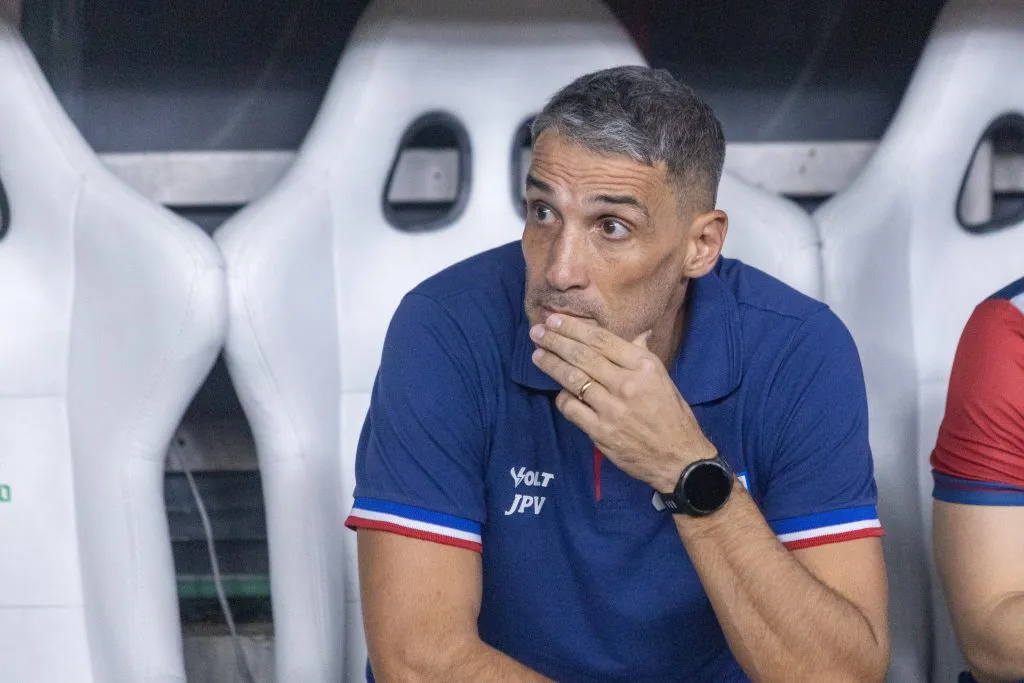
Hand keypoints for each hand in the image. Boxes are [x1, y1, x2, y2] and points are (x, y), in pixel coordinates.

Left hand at [530, 313, 716, 493]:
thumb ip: (642, 355)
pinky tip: (558, 392)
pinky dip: (562, 398)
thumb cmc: (671, 415)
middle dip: (556, 341)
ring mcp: (612, 408)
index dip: (574, 328)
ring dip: (551, 365)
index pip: (602, 340)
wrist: (678, 458)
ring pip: (573, 380)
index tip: (555, 320)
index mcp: (644, 366)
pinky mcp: (600, 431)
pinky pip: (571, 408)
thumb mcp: (662, 379)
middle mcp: (627, 383)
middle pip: (583, 356)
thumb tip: (638, 333)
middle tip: (537, 332)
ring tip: (537, 355)